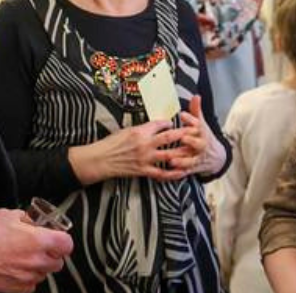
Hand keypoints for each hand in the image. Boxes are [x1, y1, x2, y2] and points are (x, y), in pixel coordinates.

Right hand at [0, 208, 73, 292]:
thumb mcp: (8, 215)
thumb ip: (25, 218)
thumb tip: (30, 220)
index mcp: (39, 240)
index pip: (67, 244)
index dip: (63, 241)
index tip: (58, 239)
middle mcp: (37, 260)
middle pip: (58, 262)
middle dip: (52, 255)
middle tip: (40, 248)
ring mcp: (28, 277)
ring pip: (44, 274)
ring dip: (38, 267)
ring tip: (23, 258)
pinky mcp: (17, 289)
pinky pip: (30, 285)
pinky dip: (26, 279)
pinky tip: (16, 269)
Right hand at [68, 120, 190, 184]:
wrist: (100, 159)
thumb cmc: (110, 144)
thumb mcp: (125, 130)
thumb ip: (141, 129)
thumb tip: (152, 127)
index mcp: (140, 131)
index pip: (160, 124)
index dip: (170, 122)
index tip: (176, 122)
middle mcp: (145, 143)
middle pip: (169, 137)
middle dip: (184, 134)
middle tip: (194, 131)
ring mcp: (145, 158)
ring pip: (170, 155)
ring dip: (183, 153)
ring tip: (194, 151)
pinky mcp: (143, 170)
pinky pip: (161, 173)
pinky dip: (172, 174)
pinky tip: (181, 172)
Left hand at [168, 95, 226, 176]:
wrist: (217, 157)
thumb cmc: (204, 137)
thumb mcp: (201, 124)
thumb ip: (196, 111)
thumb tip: (196, 96)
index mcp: (202, 133)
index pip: (198, 125)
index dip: (190, 120)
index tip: (182, 114)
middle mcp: (202, 145)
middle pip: (198, 144)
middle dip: (190, 141)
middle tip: (182, 138)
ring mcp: (198, 158)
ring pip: (192, 160)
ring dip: (183, 161)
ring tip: (172, 160)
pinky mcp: (194, 168)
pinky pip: (187, 172)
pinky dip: (179, 173)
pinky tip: (171, 172)